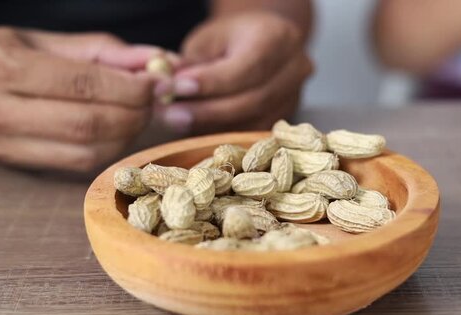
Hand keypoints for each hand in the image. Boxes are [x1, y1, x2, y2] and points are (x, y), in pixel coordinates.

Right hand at [0, 27, 159, 171]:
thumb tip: (155, 59)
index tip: (158, 81)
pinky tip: (118, 131)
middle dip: (136, 113)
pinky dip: (110, 150)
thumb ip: (98, 50)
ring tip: (138, 113)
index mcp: (2, 68)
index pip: (84, 84)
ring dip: (128, 135)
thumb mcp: (37, 39)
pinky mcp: (17, 165)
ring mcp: (5, 145)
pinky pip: (78, 166)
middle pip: (90, 124)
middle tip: (154, 99)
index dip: (131, 86)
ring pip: (88, 152)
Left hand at [157, 11, 312, 133]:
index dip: (209, 83)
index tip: (175, 89)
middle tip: (170, 114)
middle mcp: (294, 69)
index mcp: (278, 38)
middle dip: (206, 110)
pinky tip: (196, 128)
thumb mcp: (208, 40)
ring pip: (251, 121)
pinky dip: (222, 132)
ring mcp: (293, 97)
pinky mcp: (284, 118)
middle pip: (251, 100)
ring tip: (177, 121)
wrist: (262, 44)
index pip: (245, 68)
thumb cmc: (233, 37)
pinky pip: (251, 132)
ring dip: (210, 125)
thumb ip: (191, 63)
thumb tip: (166, 86)